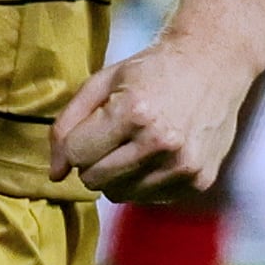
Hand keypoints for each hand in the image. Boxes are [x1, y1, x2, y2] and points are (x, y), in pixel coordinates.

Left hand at [50, 29, 262, 201]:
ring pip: (119, 194)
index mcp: (132, 112)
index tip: (85, 132)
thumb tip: (53, 173)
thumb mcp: (102, 81)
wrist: (211, 65)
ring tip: (132, 145)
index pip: (77, 154)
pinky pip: (149, 199)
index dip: (73, 145)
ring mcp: (183, 166)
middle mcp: (160, 143)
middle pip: (94, 179)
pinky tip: (155, 154)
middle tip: (108, 138)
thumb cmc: (151, 71)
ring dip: (116, 174)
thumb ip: (68, 123)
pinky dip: (143, 181)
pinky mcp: (199, 181)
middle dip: (91, 161)